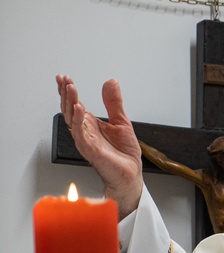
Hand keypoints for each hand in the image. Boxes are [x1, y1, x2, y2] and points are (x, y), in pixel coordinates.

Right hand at [57, 75, 143, 218]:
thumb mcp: (121, 121)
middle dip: (66, 94)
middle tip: (64, 80)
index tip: (65, 78)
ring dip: (70, 103)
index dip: (69, 91)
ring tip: (70, 88)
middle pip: (69, 110)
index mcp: (91, 124)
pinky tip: (79, 108)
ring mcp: (86, 141)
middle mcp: (85, 131)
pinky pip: (80, 134)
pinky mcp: (90, 150)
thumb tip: (110, 82)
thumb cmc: (124, 153)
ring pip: (72, 120)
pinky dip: (78, 121)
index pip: (75, 104)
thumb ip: (113, 102)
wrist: (130, 174)